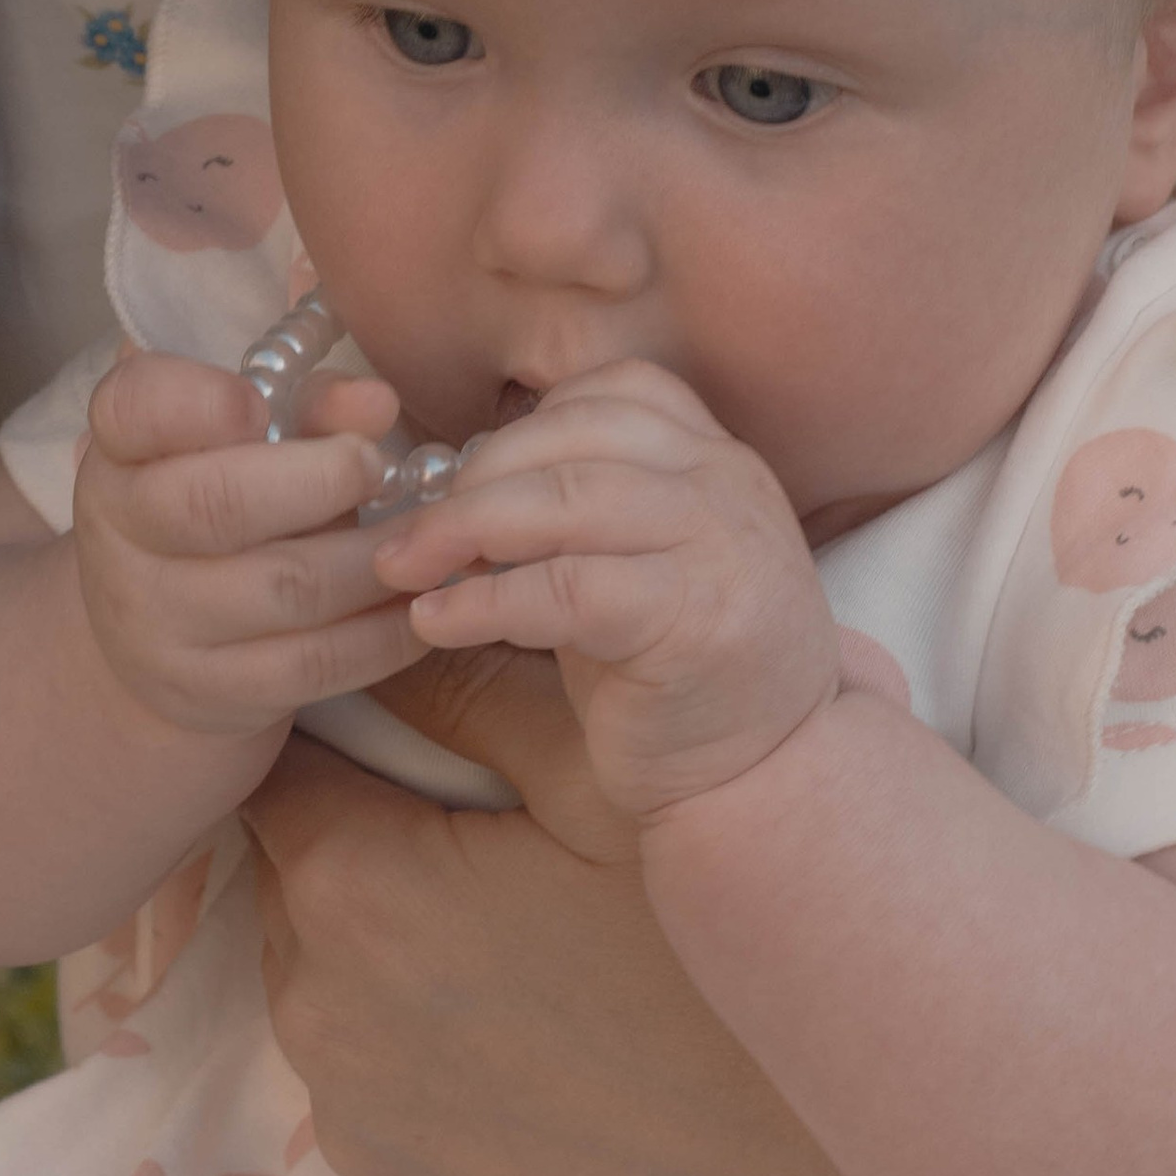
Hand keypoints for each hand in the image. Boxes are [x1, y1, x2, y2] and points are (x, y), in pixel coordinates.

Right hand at [73, 347, 415, 736]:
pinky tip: (417, 602)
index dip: (199, 401)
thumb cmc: (223, 506)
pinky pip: (315, 663)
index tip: (259, 404)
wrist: (159, 641)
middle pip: (216, 504)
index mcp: (121, 451)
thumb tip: (375, 402)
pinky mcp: (209, 692)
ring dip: (374, 558)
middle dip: (320, 479)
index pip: (133, 407)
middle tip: (378, 466)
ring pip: (286, 587)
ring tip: (424, 535)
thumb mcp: (248, 445)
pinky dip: (384, 632)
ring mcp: (157, 625)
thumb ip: (310, 407)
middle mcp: (121, 538)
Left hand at [239, 723, 964, 1175]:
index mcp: (352, 887)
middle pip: (298, 861)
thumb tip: (381, 626)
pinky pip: (355, 1059)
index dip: (345, 724)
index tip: (418, 720)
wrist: (792, 1170)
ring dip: (377, 923)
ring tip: (505, 913)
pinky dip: (402, 1023)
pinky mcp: (381, 1169)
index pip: (286, 761)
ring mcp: (343, 1101)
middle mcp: (312, 1005)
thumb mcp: (604, 782)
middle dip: (364, 822)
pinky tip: (510, 1011)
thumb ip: (472, 687)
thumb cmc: (704, 955)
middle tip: (482, 817)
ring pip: (316, 960)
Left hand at [370, 362, 837, 815]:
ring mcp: (719, 548)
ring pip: (568, 500)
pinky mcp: (694, 621)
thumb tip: (449, 488)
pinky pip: (566, 587)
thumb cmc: (683, 679)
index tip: (464, 480)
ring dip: (464, 529)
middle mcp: (728, 486)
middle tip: (406, 531)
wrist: (772, 783)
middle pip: (576, 435)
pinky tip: (436, 622)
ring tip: (403, 568)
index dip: (524, 426)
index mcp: (718, 462)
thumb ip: (580, 514)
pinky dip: (484, 601)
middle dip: (474, 477)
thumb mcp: (641, 569)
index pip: (616, 391)